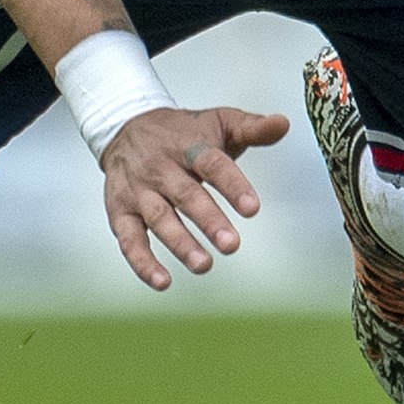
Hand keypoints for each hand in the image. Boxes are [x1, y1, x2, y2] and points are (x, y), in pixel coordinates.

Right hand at [98, 103, 288, 290]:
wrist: (125, 125)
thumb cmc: (184, 132)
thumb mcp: (219, 121)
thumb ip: (252, 128)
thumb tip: (284, 124)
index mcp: (189, 145)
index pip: (212, 164)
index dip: (232, 185)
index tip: (252, 208)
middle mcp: (161, 168)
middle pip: (185, 195)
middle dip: (209, 221)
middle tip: (232, 246)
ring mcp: (138, 190)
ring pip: (159, 218)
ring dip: (180, 243)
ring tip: (204, 265)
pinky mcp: (120, 210)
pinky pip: (129, 239)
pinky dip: (142, 262)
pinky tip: (163, 282)